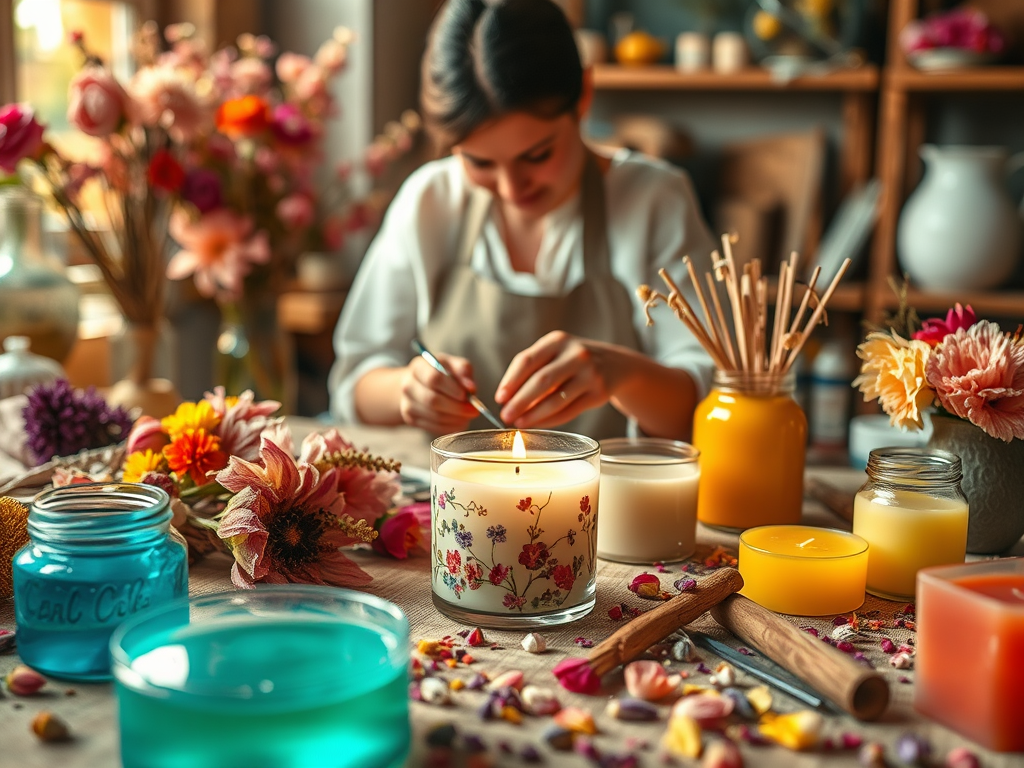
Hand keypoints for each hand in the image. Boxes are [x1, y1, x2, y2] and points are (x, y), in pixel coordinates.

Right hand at [399, 353, 478, 433]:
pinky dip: (450, 426)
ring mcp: (407, 404)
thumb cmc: (441, 374)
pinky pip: (434, 427)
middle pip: (432, 400)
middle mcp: (408, 385)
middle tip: (473, 410)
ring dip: (456, 418)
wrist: (420, 385)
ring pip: (435, 417)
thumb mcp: (453, 365)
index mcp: (419, 367)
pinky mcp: (411, 419)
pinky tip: (459, 421)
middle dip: (457, 407)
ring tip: (468, 415)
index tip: (467, 395)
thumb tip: (471, 387)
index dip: (452, 389)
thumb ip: (464, 371)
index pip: (433, 378)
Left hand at [494, 331, 616, 428]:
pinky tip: (539, 424)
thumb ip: (533, 369)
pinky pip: (570, 411)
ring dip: (534, 414)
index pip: (527, 360)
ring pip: (556, 399)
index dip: (511, 381)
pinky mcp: (599, 393)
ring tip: (519, 423)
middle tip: (505, 415)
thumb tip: (507, 398)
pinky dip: (550, 420)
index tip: (500, 398)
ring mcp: (590, 374)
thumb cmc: (574, 360)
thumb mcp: (556, 352)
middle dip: (520, 401)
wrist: (616, 364)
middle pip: (541, 381)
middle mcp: (576, 354)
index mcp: (558, 340)